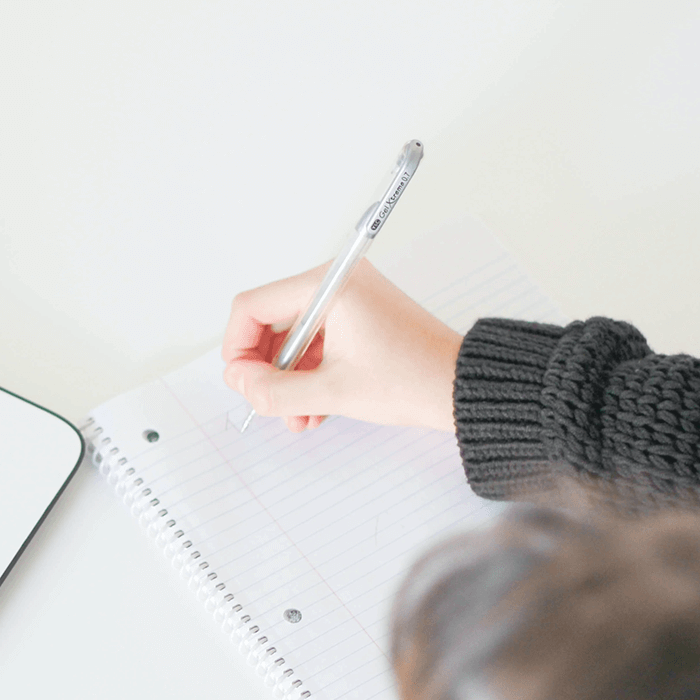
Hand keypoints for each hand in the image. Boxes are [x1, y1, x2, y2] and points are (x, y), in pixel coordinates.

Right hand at [222, 260, 461, 432]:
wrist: (461, 387)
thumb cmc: (412, 379)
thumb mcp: (331, 392)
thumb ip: (273, 390)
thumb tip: (239, 381)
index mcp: (329, 286)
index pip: (252, 306)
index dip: (238, 348)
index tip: (242, 381)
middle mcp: (336, 283)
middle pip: (270, 322)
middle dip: (266, 369)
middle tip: (268, 402)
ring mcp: (348, 300)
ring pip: (292, 339)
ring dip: (287, 380)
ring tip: (297, 415)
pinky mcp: (358, 318)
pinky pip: (315, 344)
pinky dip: (308, 374)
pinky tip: (313, 407)